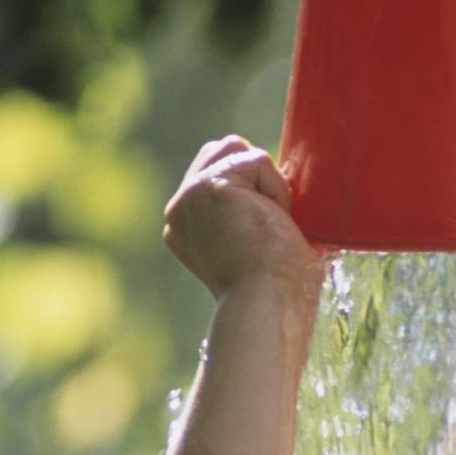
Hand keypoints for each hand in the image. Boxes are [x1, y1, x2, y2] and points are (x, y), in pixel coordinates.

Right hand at [163, 137, 318, 298]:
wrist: (265, 304)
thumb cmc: (271, 289)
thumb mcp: (246, 248)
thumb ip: (239, 219)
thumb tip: (264, 197)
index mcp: (183, 227)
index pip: (213, 175)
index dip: (249, 189)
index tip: (260, 232)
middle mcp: (179, 209)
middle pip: (222, 150)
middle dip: (254, 176)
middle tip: (266, 226)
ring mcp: (191, 195)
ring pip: (238, 149)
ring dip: (266, 182)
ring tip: (267, 224)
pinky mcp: (211, 186)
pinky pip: (258, 160)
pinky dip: (276, 190)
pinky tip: (270, 224)